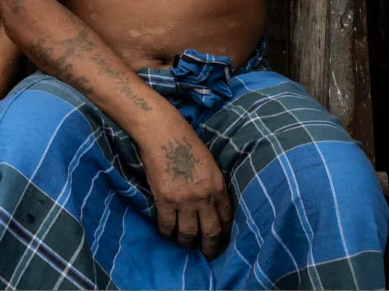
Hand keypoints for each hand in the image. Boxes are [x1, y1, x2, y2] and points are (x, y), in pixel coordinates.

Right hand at [138, 115, 232, 258]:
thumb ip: (212, 185)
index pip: (226, 219)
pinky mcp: (164, 200)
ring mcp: (184, 200)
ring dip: (186, 243)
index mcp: (218, 187)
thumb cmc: (186, 142)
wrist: (162, 133)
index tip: (220, 240)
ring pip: (188, 234)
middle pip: (211, 232)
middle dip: (210, 248)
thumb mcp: (209, 164)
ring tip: (184, 244)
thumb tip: (211, 204)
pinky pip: (167, 225)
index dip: (224, 233)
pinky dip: (166, 233)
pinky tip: (166, 234)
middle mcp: (204, 198)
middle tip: (207, 254)